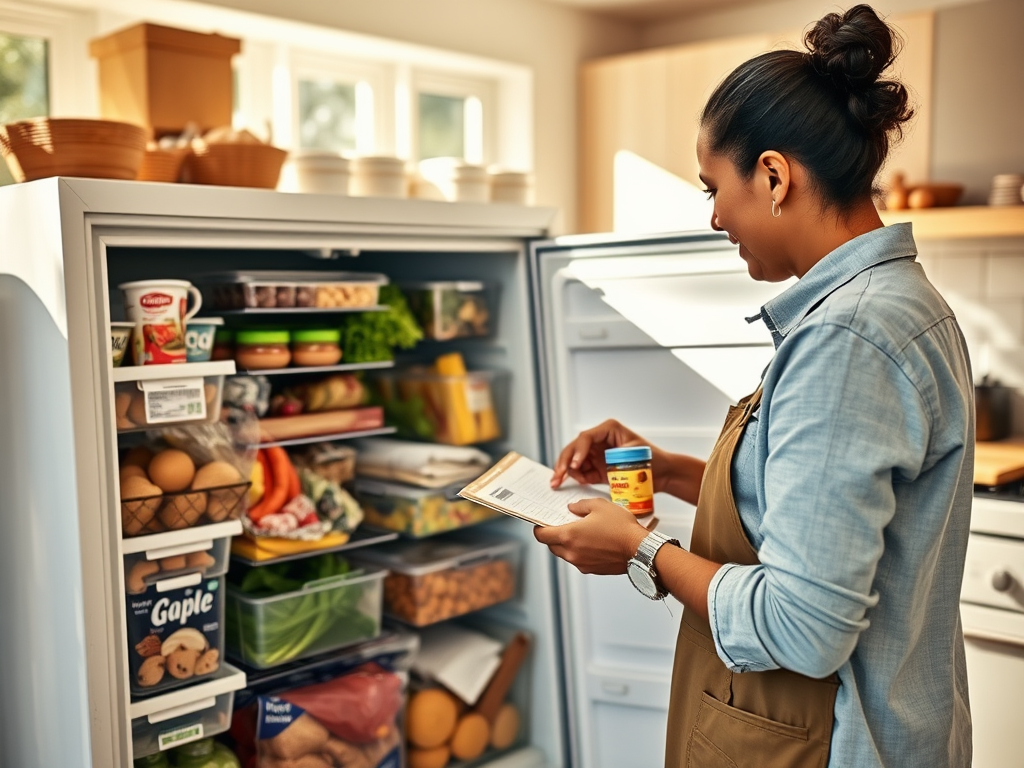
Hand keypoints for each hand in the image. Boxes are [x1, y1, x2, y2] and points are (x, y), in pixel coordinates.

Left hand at [533, 497, 647, 574]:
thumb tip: (572, 508)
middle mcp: (571, 552)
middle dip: (552, 536)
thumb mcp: (600, 505)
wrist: (639, 550)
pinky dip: (579, 552)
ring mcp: (581, 563)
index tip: (541, 523)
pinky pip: (578, 560)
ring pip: (564, 554)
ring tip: (580, 533)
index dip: (538, 528)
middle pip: (551, 546)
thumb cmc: (621, 527)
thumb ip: (581, 505)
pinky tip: (592, 543)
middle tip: (561, 525)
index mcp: (568, 535)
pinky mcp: (592, 570)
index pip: (541, 535)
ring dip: (566, 544)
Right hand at [550, 419, 660, 489]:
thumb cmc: (654, 460)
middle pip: (574, 448)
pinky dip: (575, 478)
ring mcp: (597, 453)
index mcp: (608, 429)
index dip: (577, 451)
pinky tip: (573, 483)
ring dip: (565, 471)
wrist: (665, 474)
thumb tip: (596, 464)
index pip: (586, 438)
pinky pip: (581, 472)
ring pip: (574, 460)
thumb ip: (613, 458)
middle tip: (557, 477)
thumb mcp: (634, 454)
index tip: (575, 465)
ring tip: (558, 483)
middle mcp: (600, 439)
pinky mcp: (598, 467)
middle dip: (564, 462)